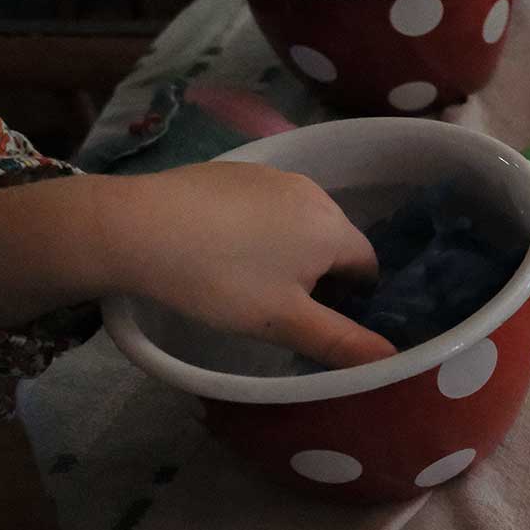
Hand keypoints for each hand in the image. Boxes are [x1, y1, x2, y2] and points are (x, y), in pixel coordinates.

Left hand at [0, 163, 395, 367]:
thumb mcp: (282, 322)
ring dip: (290, 249)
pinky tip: (220, 248)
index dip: (353, 299)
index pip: (369, 266)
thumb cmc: (220, 280)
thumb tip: (395, 360)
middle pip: (336, 241)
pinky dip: (258, 228)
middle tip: (279, 307)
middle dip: (322, 274)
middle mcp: (313, 192)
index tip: (318, 322)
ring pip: (300, 221)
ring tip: (247, 278)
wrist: (135, 228)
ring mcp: (272, 175)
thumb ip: (341, 342)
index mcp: (333, 229)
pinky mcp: (235, 170)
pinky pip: (266, 204)